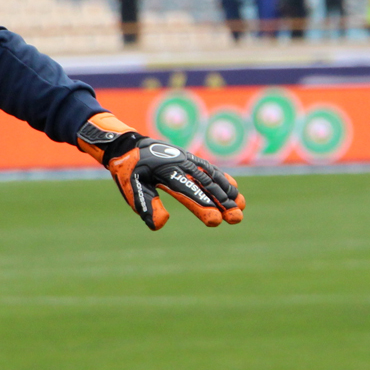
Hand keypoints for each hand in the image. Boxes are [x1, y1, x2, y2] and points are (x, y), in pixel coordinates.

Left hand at [78, 112, 245, 229]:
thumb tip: (161, 224)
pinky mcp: (190, 159)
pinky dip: (223, 178)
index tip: (215, 221)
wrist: (128, 145)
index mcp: (165, 171)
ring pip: (212, 175)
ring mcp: (187, 159)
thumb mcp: (130, 187)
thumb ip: (146, 204)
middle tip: (236, 219)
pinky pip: (209, 168)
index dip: (202, 206)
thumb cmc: (128, 170)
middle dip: (222, 202)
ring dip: (227, 191)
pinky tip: (234, 189)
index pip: (188, 191)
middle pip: (205, 184)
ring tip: (241, 207)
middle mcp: (181, 163)